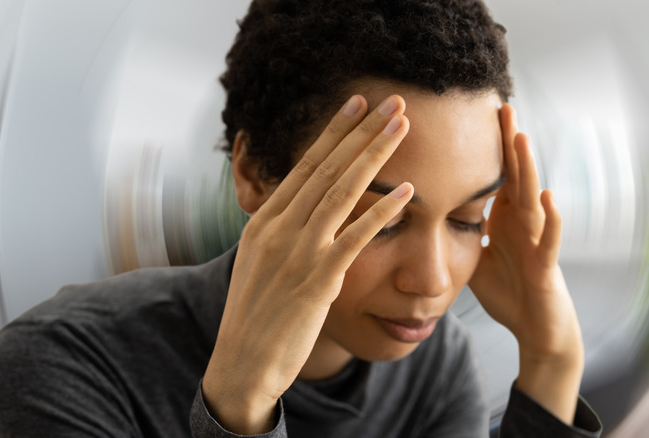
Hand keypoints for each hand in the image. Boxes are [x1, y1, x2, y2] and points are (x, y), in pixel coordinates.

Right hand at [202, 95, 412, 433]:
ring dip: (375, 156)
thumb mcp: (260, 263)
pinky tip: (407, 193)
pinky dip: (382, 212)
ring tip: (402, 127)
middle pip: (328, 168)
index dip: (335, 132)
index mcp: (264, 221)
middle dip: (363, 131)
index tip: (358, 104)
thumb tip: (308, 212)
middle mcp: (278, 228)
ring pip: (342, 191)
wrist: (241, 364)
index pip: (305, 165)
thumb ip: (283, 233)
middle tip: (393, 101)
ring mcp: (297, 252)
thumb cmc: (255, 316)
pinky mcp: (317, 280)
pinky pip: (355, 238)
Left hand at [469, 104, 583, 422]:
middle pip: (515, 175)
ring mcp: (536, 240)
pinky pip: (549, 239)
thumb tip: (425, 213)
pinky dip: (551, 219)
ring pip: (533, 198)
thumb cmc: (508, 289)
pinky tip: (548, 198)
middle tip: (501, 105)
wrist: (535, 326)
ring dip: (529, 168)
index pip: (494, 173)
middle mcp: (522, 222)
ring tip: (521, 137)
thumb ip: (459, 231)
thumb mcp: (475, 255)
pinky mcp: (546, 265)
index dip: (487, 146)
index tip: (474, 113)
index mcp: (504, 217)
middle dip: (508, 141)